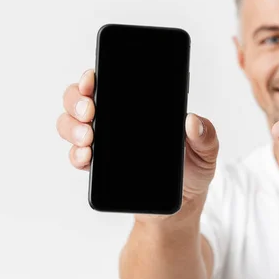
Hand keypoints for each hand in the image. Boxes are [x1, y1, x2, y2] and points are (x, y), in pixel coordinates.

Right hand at [56, 69, 219, 213]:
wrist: (183, 201)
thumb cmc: (194, 168)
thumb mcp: (207, 150)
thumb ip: (206, 135)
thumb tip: (192, 121)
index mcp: (140, 106)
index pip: (109, 82)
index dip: (93, 76)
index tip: (91, 80)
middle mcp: (117, 120)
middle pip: (80, 99)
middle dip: (77, 101)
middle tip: (91, 112)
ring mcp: (104, 142)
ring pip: (72, 125)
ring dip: (73, 128)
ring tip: (89, 139)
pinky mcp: (100, 167)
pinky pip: (77, 156)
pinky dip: (76, 155)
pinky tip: (86, 157)